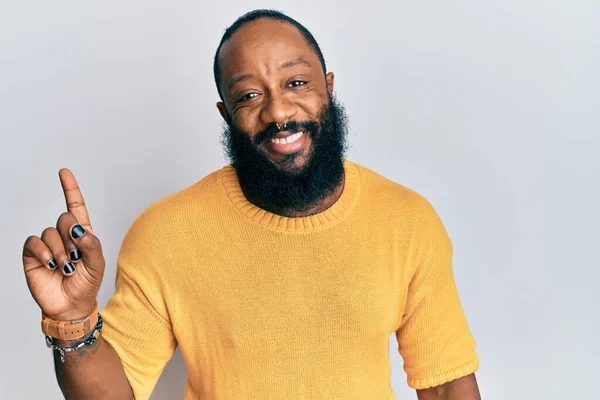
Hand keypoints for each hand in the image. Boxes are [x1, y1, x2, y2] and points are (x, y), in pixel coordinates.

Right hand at [22, 169, 105, 320]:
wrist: (70, 306)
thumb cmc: (86, 284)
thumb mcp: (97, 263)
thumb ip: (91, 243)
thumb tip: (78, 228)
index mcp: (82, 234)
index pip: (76, 206)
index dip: (70, 189)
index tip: (63, 172)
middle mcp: (64, 236)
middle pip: (64, 217)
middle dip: (72, 236)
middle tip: (76, 257)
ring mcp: (48, 244)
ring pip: (50, 232)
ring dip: (60, 251)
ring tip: (66, 267)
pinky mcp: (33, 254)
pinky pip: (34, 242)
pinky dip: (44, 253)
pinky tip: (50, 265)